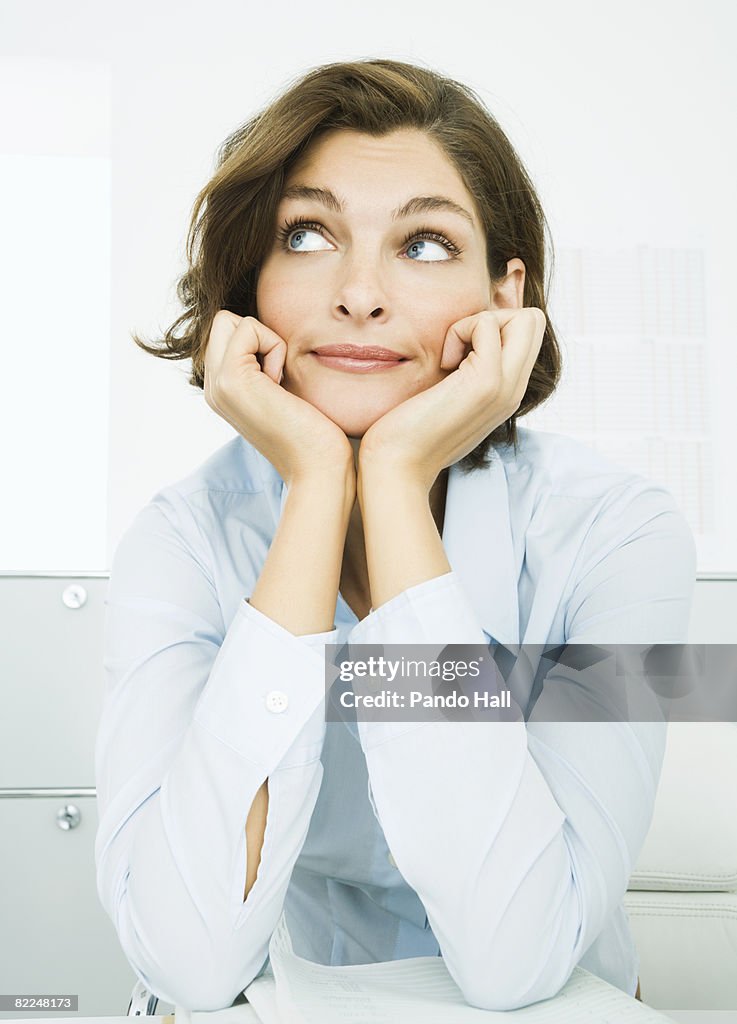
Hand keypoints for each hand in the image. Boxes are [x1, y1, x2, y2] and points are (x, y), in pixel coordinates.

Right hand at [204, 312, 354, 485]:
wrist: (317, 466)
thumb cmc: (314, 432)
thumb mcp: (282, 393)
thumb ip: (265, 368)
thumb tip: (270, 339)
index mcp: (222, 391)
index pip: (227, 333)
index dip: (259, 342)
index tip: (278, 381)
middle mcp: (212, 388)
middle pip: (223, 322)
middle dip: (258, 335)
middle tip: (277, 376)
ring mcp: (217, 385)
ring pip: (230, 321)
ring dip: (266, 341)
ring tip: (279, 383)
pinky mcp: (231, 379)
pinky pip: (248, 328)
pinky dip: (274, 346)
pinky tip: (281, 384)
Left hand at [358, 308, 545, 489]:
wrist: (397, 466)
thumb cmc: (410, 433)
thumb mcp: (450, 399)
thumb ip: (466, 375)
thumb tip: (460, 346)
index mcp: (508, 393)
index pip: (529, 334)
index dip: (496, 327)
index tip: (461, 352)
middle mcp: (514, 390)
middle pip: (534, 321)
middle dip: (494, 317)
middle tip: (459, 348)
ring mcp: (504, 387)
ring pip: (525, 318)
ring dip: (479, 323)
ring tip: (451, 357)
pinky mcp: (485, 382)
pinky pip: (487, 324)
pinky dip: (460, 330)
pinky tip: (442, 363)